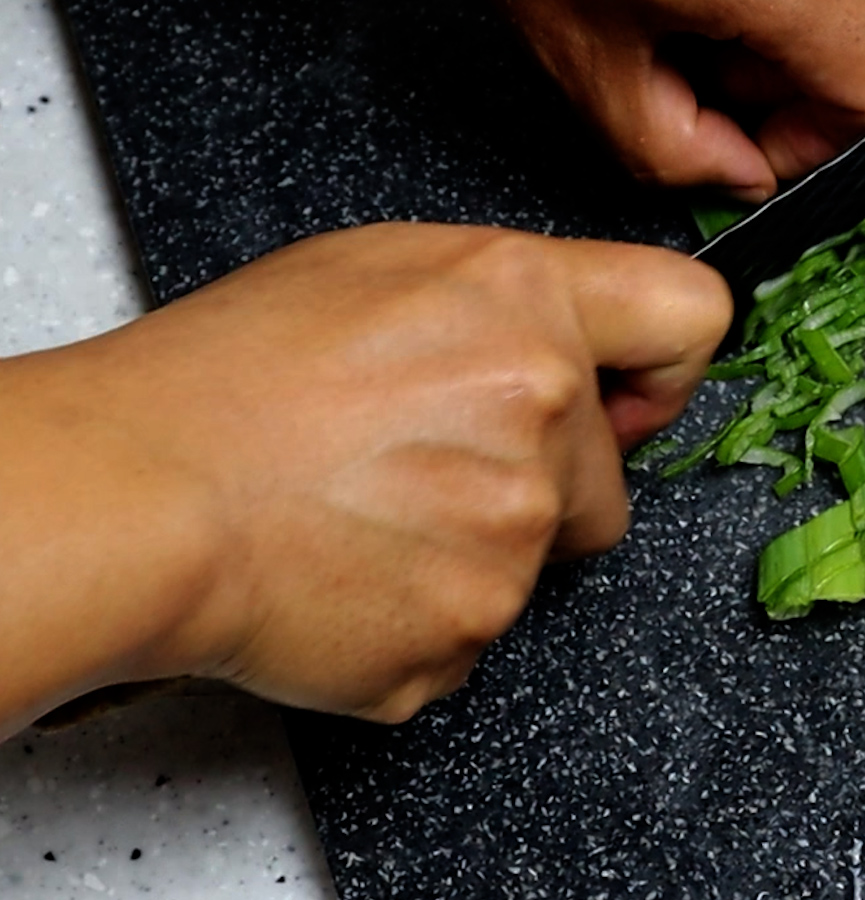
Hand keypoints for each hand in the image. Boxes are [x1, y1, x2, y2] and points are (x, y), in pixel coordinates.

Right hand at [0, 225, 728, 729]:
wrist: (137, 496)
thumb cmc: (223, 380)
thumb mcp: (376, 270)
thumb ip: (506, 303)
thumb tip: (568, 347)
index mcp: (526, 305)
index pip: (691, 315)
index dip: (667, 368)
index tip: (633, 397)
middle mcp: (543, 412)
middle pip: (607, 477)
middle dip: (542, 484)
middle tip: (423, 469)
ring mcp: (515, 532)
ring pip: (537, 559)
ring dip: (473, 549)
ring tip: (362, 512)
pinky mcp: (471, 629)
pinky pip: (473, 629)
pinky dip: (422, 612)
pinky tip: (350, 568)